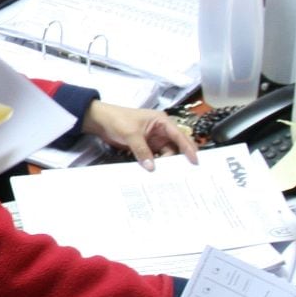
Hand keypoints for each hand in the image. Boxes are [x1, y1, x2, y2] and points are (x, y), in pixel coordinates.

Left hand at [82, 101, 198, 169]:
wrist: (100, 121)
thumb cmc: (117, 120)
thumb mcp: (131, 134)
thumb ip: (142, 150)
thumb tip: (151, 167)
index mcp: (162, 121)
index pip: (179, 135)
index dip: (188, 148)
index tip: (195, 161)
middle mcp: (161, 131)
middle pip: (176, 146)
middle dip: (180, 158)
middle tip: (186, 173)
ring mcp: (155, 140)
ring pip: (167, 154)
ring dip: (167, 164)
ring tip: (171, 176)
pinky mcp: (147, 147)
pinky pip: (156, 158)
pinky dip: (158, 165)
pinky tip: (159, 174)